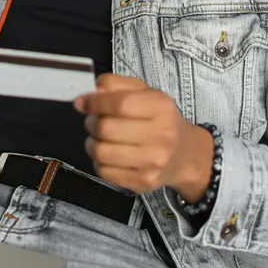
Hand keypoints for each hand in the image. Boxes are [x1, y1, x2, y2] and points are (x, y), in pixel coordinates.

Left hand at [74, 74, 214, 199]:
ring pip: (101, 152)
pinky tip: (109, 155)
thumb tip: (89, 93)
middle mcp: (162, 135)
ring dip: (92, 143)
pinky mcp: (144, 182)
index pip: (120, 104)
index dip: (95, 102)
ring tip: (99, 138)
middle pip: (107, 128)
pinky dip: (99, 162)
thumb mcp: (145, 93)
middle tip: (93, 121)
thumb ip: (116, 85)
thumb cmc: (160, 120)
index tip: (83, 103)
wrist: (184, 154)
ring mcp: (153, 162)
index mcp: (161, 107)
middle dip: (91, 123)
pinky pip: (105, 172)